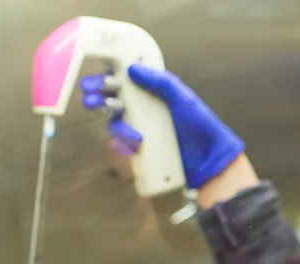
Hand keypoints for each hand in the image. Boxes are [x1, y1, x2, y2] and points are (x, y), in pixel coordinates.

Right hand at [80, 65, 245, 188]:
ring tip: (128, 128)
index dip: (106, 78)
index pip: (123, 81)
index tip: (95, 80)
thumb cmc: (199, 124)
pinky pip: (123, 145)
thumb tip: (132, 68)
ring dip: (115, 124)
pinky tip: (137, 142)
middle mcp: (143, 109)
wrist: (209, 158)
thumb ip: (160, 81)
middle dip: (97, 98)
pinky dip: (125, 142)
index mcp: (151, 93)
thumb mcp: (182, 97)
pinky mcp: (140, 149)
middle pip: (112, 101)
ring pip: (115, 123)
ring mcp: (140, 129)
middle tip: (90, 99)